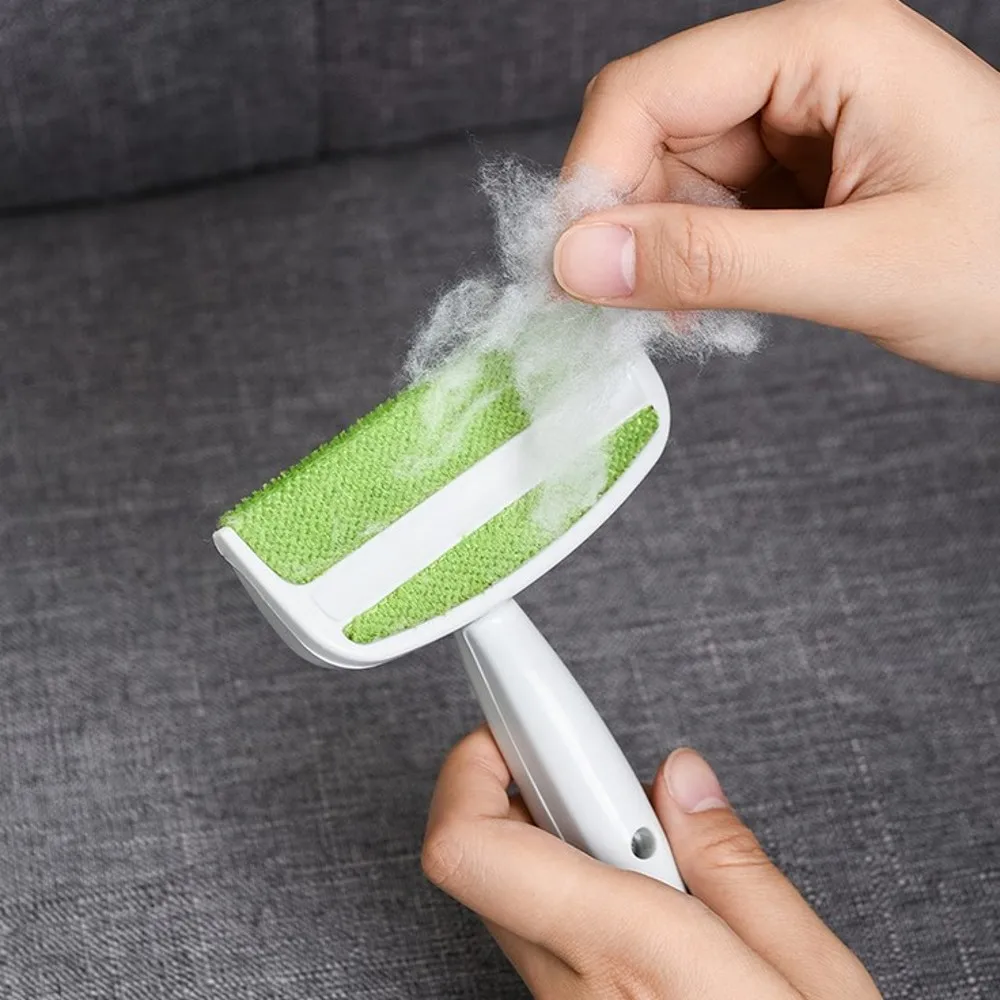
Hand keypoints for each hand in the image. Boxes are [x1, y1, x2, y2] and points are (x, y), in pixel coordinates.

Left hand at [423, 727, 880, 997]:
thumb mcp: (813, 981)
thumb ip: (737, 867)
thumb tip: (682, 780)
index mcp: (627, 954)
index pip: (473, 846)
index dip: (473, 763)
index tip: (513, 712)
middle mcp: (572, 984)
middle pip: (479, 852)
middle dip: (521, 780)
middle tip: (592, 765)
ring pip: (506, 887)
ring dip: (548, 830)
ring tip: (634, 830)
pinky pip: (535, 926)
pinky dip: (563, 877)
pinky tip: (633, 882)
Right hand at [552, 0, 999, 381]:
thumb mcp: (859, 268)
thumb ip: (713, 262)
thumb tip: (578, 263)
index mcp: (825, 44)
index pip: (652, 87)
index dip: (596, 177)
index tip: (573, 271)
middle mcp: (802, 68)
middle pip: (652, 131)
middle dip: (628, 222)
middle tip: (627, 309)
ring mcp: (799, 122)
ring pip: (671, 178)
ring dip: (661, 252)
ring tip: (697, 316)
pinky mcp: (796, 175)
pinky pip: (707, 210)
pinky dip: (693, 262)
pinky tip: (715, 305)